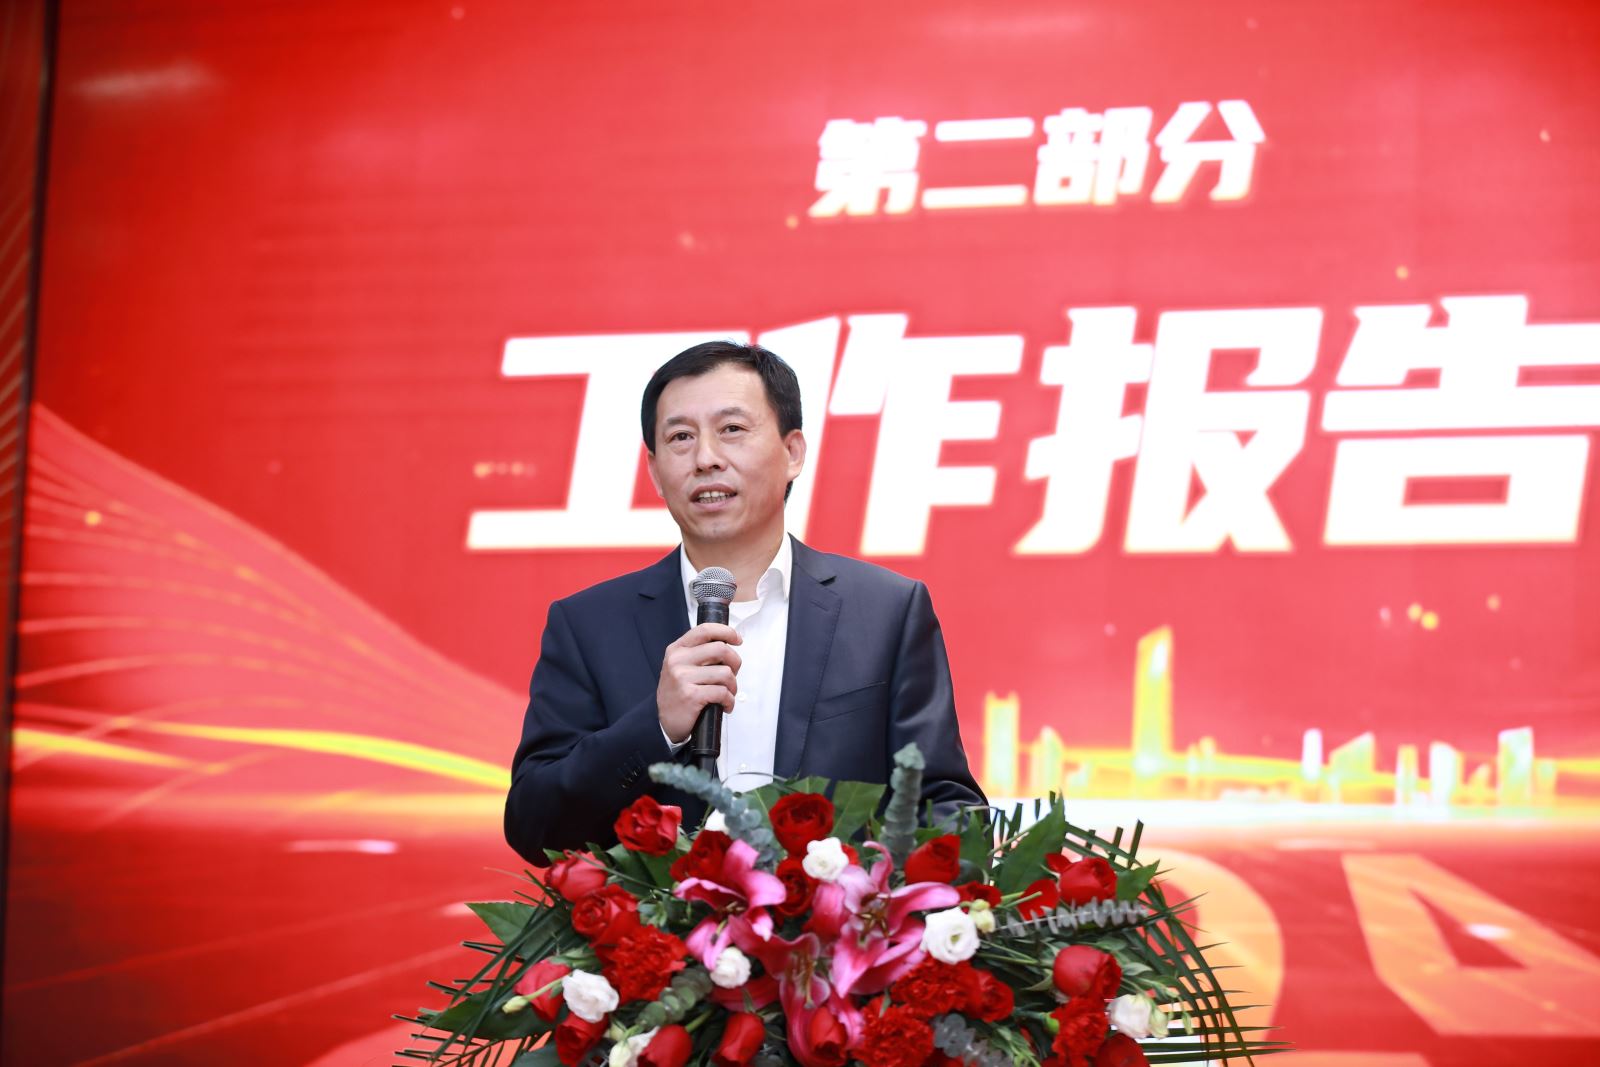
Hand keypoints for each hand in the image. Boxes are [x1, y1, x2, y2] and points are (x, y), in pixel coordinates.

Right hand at [657, 623, 741, 743]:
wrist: (663, 722)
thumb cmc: (678, 693)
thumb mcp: (681, 667)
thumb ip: (699, 653)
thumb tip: (728, 646)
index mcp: (677, 649)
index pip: (705, 630)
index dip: (726, 632)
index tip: (737, 639)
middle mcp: (678, 660)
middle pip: (720, 649)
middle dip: (735, 662)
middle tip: (733, 674)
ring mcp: (683, 678)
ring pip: (725, 673)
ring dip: (733, 686)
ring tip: (727, 693)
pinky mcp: (691, 695)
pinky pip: (722, 692)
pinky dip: (729, 701)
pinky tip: (724, 705)